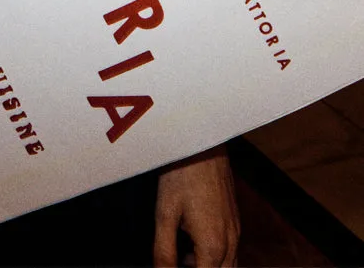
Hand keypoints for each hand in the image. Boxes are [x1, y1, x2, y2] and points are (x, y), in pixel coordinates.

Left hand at [154, 147, 239, 266]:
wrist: (202, 142)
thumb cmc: (182, 174)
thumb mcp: (165, 214)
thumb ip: (163, 251)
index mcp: (213, 246)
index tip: (173, 265)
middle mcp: (231, 241)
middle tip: (180, 260)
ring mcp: (235, 228)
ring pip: (229, 264)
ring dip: (208, 266)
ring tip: (182, 256)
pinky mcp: (234, 217)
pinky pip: (230, 248)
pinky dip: (214, 255)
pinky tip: (191, 242)